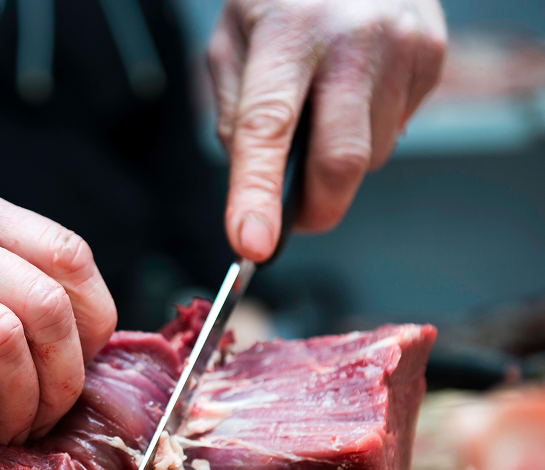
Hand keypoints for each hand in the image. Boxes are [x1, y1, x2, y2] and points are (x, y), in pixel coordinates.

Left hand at [208, 0, 446, 261]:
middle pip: (341, 161)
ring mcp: (403, 48)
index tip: (252, 243)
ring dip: (338, 162)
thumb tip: (251, 185)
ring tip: (321, 112)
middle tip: (293, 217)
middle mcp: (354, 40)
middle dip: (315, 209)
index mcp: (290, 32)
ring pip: (371, 156)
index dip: (258, 193)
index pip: (269, 127)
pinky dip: (367, 132)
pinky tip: (353, 93)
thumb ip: (235, 114)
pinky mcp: (432, 58)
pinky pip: (396, 132)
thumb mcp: (232, 42)